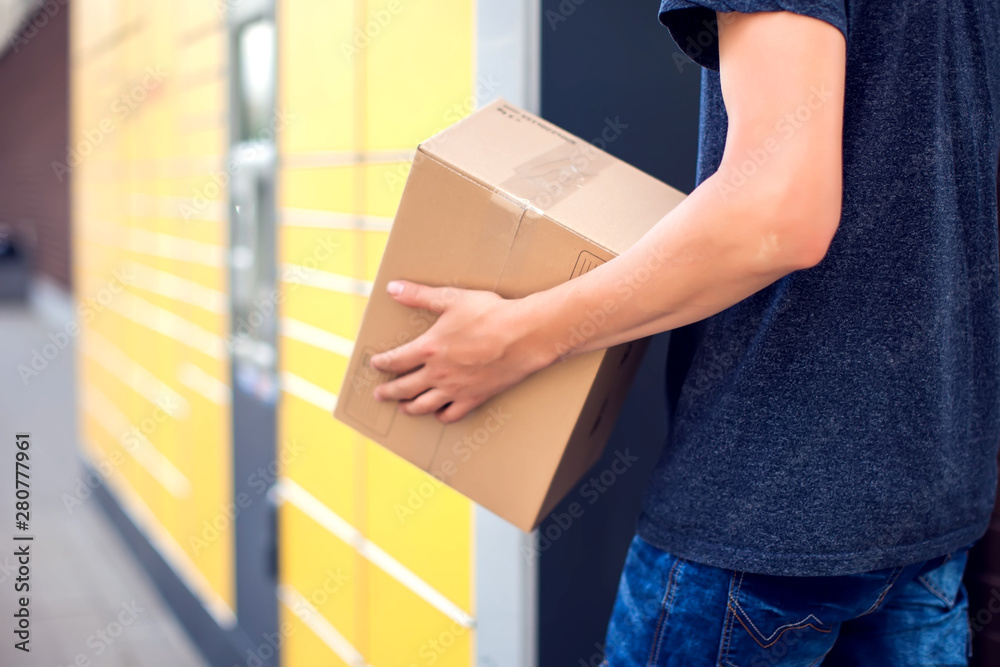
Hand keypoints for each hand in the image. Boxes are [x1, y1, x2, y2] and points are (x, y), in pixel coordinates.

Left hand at [370, 280, 551, 422]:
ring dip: (409, 407)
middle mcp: (438, 372)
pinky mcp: (474, 398)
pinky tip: (438, 413)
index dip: (382, 364)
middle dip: (388, 392)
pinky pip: (451, 414)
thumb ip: (420, 295)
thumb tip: (393, 289)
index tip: (375, 365)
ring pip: (423, 405)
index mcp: (429, 348)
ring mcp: (455, 389)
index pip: (396, 360)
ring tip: (403, 408)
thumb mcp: (452, 298)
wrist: (523, 336)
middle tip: (379, 394)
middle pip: (404, 388)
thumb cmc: (490, 315)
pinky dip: (441, 415)